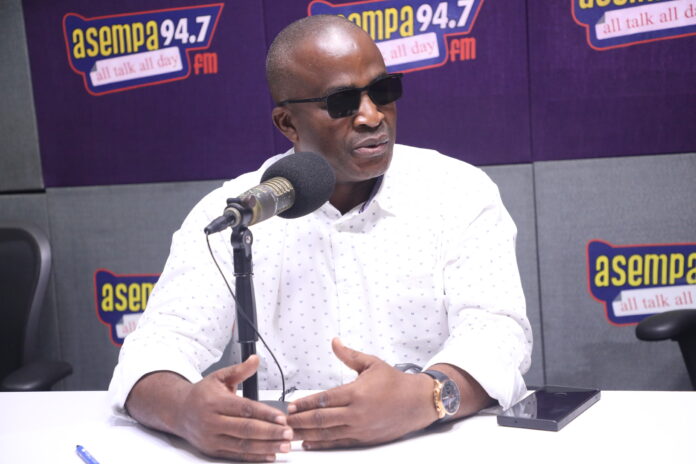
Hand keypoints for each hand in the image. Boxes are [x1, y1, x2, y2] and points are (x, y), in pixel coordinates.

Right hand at [129, 356, 292, 461]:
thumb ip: (239, 370)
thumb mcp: (219, 377)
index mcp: (215, 402)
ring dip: (266, 447)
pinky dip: (254, 457)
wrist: (178, 411)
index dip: (265, 414)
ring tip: (285, 446)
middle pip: (246, 429)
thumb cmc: (202, 394)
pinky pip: (236, 455)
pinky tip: (269, 455)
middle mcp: (212, 421)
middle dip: (270, 432)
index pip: (245, 409)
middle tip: (289, 433)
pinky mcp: (212, 450)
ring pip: (242, 445)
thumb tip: (256, 359)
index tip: (282, 417)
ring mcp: (212, 438)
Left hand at [287, 338, 436, 448]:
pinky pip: (338, 442)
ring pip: (326, 434)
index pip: (323, 399)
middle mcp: (356, 413)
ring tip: (289, 434)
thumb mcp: (372, 363)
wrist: (417, 403)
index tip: (290, 406)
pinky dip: (321, 444)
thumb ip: (349, 355)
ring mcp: (359, 428)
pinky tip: (308, 442)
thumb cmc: (395, 383)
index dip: (304, 403)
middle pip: (320, 419)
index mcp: (356, 392)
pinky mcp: (363, 439)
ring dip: (306, 434)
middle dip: (299, 421)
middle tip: (282, 422)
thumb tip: (335, 342)